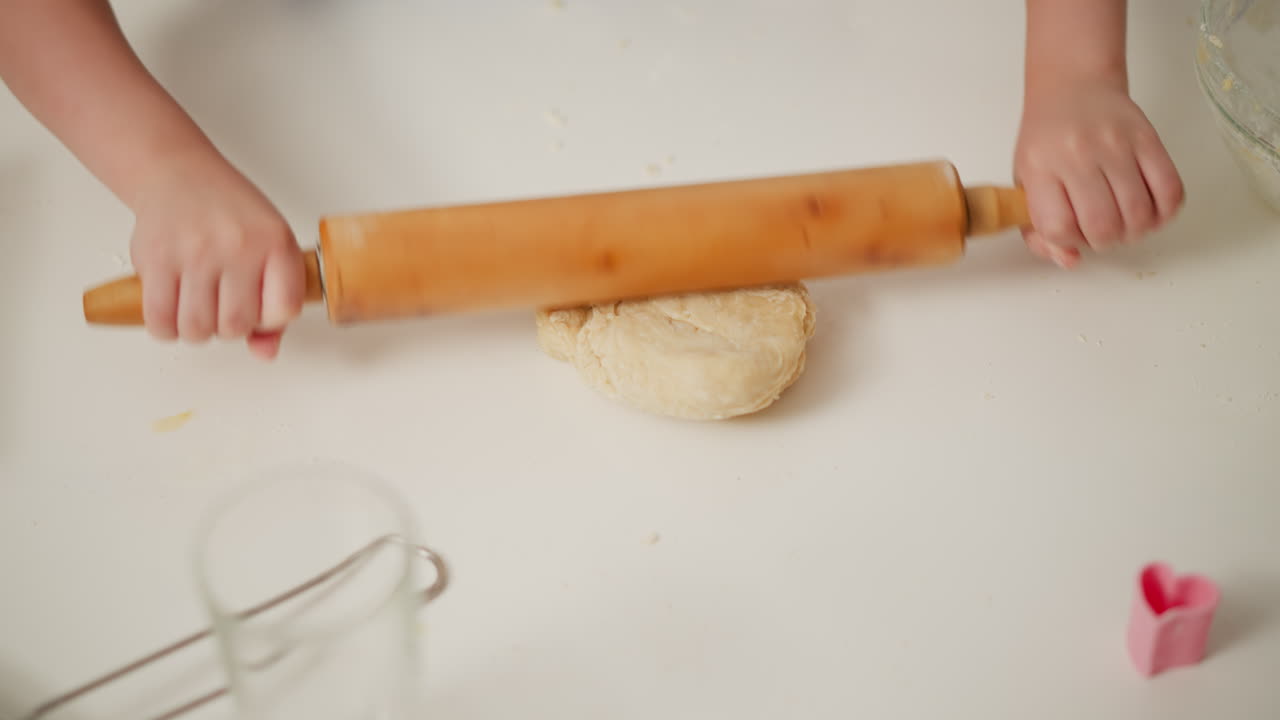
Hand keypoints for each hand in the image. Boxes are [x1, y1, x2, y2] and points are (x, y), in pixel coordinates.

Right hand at [129, 150, 304, 359]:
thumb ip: (275, 303)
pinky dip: (166, 327)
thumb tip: (265, 353)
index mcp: (276, 244)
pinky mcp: (157, 258)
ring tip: (198, 307)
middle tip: (222, 306)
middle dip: (228, 328)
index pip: (283, 311)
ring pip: (196, 329)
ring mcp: (196, 252)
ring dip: (196, 329)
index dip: (269, 320)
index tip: (259, 308)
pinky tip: (173, 310)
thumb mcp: (269, 247)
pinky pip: (160, 320)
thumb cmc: (231, 215)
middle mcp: (238, 247)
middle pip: (235, 327)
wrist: (179, 174)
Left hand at [1014, 80, 1183, 267]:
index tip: (1071, 232)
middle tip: (1101, 230)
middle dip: (1104, 242)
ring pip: (1139, 214)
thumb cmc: (1046, 142)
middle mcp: (1078, 155)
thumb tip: (1070, 261)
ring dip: (1134, 231)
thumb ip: (1039, 230)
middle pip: (1103, 226)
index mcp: (1040, 167)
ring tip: (1124, 222)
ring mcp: (1116, 146)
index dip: (1069, 240)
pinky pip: (1170, 192)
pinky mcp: (1149, 139)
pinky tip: (1149, 210)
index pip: (1058, 226)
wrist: (1072, 87)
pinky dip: (1163, 213)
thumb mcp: (1026, 183)